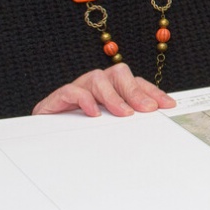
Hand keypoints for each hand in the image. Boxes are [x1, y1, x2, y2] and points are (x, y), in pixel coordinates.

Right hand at [33, 62, 175, 116]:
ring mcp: (78, 89)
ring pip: (98, 79)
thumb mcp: (107, 128)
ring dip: (113, 96)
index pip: (135, 83)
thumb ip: (126, 123)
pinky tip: (94, 113)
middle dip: (136, 91)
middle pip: (119, 74)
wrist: (41, 134)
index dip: (153, 92)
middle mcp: (96, 85)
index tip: (168, 105)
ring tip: (124, 114)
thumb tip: (152, 124)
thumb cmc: (77, 130)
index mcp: (111, 89)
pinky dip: (84, 100)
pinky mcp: (58, 98)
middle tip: (148, 109)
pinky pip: (72, 91)